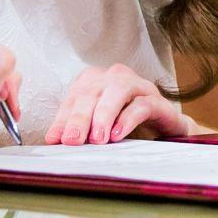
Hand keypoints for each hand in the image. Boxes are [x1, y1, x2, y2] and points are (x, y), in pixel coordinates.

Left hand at [46, 63, 197, 144]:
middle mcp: (114, 77)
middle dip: (80, 118)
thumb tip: (53, 140)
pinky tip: (118, 134)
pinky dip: (128, 119)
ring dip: (104, 116)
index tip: (55, 139)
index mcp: (95, 80)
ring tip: (97, 139)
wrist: (164, 130)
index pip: (74, 98)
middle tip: (72, 140)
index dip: (63, 119)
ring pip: (117, 92)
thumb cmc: (125, 126)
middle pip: (92, 93)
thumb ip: (77, 129)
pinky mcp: (158, 100)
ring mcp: (138, 86)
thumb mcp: (97, 128)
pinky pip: (142, 105)